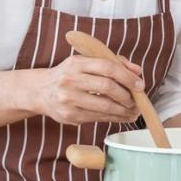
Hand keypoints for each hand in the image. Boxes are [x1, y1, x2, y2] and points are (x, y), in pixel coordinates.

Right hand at [29, 55, 144, 124]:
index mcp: (77, 63)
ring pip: (105, 106)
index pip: (108, 67)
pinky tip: (123, 117)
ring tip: (134, 111)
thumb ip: (112, 63)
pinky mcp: (70, 116)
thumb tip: (137, 72)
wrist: (41, 91)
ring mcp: (69, 99)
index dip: (127, 76)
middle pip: (108, 87)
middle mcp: (71, 80)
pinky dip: (114, 118)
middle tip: (138, 100)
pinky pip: (98, 117)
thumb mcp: (85, 62)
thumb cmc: (68, 75)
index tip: (139, 84)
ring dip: (124, 110)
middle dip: (128, 95)